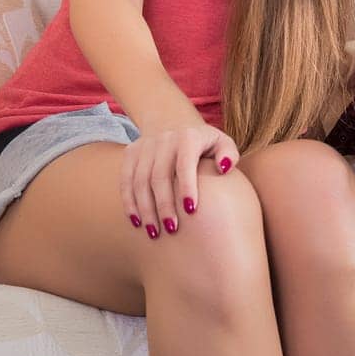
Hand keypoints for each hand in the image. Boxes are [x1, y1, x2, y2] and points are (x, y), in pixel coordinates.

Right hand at [119, 117, 238, 237]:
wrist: (174, 123)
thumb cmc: (205, 144)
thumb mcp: (223, 143)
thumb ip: (229, 154)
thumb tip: (224, 168)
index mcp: (188, 136)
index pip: (185, 164)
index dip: (187, 187)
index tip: (191, 211)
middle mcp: (164, 138)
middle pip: (159, 176)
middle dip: (164, 205)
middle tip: (172, 229)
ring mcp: (145, 145)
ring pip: (140, 180)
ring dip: (145, 208)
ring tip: (154, 232)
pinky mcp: (131, 153)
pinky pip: (126, 180)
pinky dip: (129, 202)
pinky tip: (137, 221)